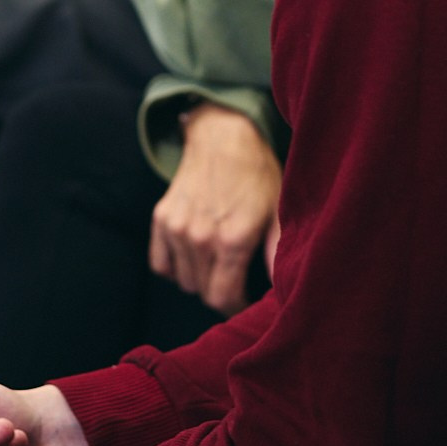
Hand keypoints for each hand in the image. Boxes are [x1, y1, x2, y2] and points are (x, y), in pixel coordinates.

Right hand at [150, 102, 281, 313]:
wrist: (223, 137)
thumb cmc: (256, 175)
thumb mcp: (277, 212)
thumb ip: (278, 255)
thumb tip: (286, 292)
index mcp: (233, 240)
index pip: (224, 298)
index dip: (236, 308)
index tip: (245, 304)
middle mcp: (201, 238)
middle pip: (203, 292)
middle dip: (220, 293)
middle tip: (234, 283)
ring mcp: (177, 228)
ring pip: (183, 280)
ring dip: (199, 280)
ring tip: (216, 266)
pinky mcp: (161, 219)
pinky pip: (160, 264)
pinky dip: (174, 268)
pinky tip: (192, 257)